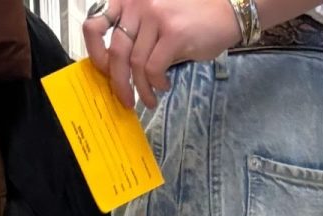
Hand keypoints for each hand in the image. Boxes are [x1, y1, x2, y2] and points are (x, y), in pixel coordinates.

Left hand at [83, 0, 241, 108]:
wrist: (228, 12)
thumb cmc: (192, 18)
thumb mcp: (155, 19)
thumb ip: (136, 36)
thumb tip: (116, 71)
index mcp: (129, 0)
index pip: (94, 24)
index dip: (94, 52)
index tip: (104, 71)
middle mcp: (138, 4)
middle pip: (115, 51)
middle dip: (118, 82)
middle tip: (125, 99)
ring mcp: (156, 17)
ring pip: (136, 64)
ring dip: (141, 88)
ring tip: (149, 98)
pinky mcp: (173, 33)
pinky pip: (154, 68)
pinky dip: (156, 83)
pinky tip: (163, 85)